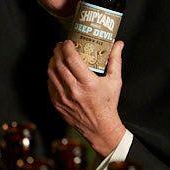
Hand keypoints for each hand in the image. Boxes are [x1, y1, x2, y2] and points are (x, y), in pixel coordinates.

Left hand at [47, 40, 125, 156]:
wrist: (100, 127)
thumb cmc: (108, 103)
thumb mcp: (115, 81)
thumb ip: (115, 60)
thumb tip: (119, 44)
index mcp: (88, 83)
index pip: (72, 59)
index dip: (67, 47)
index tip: (68, 41)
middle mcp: (74, 90)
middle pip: (59, 64)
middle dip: (57, 51)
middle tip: (60, 45)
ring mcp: (64, 98)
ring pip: (51, 73)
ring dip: (52, 61)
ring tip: (56, 55)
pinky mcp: (58, 104)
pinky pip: (50, 84)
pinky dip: (51, 74)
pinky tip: (55, 69)